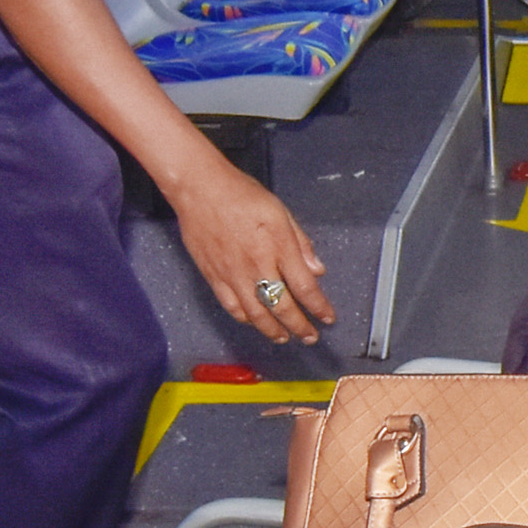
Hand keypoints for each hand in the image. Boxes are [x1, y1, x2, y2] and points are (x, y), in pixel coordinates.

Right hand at [171, 162, 334, 343]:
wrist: (199, 189)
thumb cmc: (240, 195)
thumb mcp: (279, 211)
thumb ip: (300, 242)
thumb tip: (317, 269)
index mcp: (278, 247)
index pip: (304, 287)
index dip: (319, 307)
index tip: (328, 317)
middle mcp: (257, 265)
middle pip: (283, 306)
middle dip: (300, 326)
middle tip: (310, 336)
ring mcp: (233, 274)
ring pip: (257, 314)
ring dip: (273, 330)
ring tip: (284, 337)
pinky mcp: (214, 277)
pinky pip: (232, 307)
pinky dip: (246, 319)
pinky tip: (254, 322)